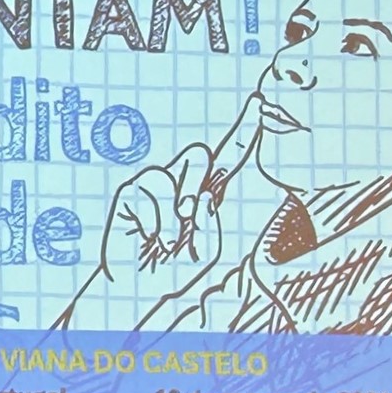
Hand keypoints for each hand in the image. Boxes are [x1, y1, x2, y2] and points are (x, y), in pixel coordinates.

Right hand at [58, 97, 262, 330]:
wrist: (140, 290)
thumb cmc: (176, 269)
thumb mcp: (208, 249)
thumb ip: (211, 222)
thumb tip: (203, 197)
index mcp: (208, 191)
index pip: (231, 152)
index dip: (246, 127)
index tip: (260, 101)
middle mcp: (183, 180)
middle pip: (199, 154)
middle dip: (196, 185)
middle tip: (188, 217)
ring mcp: (155, 184)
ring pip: (172, 174)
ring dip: (174, 215)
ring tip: (167, 243)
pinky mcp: (131, 192)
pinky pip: (147, 191)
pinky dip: (154, 222)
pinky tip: (150, 240)